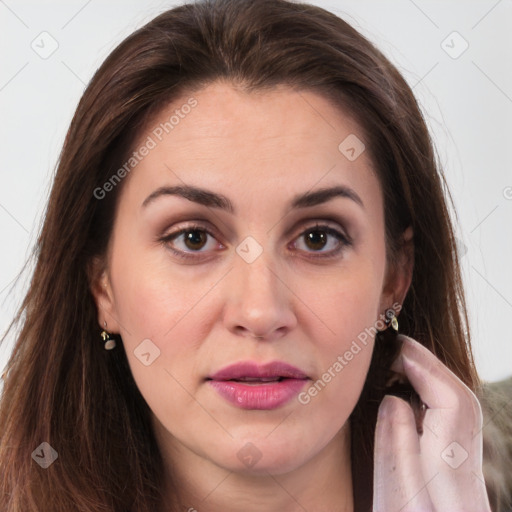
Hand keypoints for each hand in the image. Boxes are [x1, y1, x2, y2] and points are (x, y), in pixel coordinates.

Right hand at [373, 334, 491, 511]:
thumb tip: (395, 399)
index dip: (423, 367)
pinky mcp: (460, 474)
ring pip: (461, 409)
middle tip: (396, 348)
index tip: (395, 349)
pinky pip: (453, 422)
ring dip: (432, 378)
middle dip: (430, 365)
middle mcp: (466, 467)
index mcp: (448, 472)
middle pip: (462, 399)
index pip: (449, 401)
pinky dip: (432, 398)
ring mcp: (467, 470)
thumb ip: (394, 444)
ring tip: (400, 364)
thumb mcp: (392, 497)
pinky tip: (411, 396)